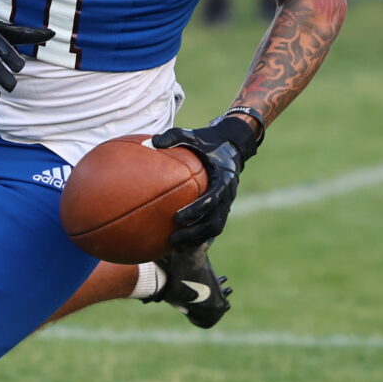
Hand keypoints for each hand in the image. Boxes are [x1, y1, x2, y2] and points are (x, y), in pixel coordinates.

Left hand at [151, 109, 261, 249]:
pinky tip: (179, 241)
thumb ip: (174, 138)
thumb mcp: (192, 136)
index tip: (178, 217)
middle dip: (194, 232)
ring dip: (196, 239)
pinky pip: (212, 226)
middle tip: (173, 238)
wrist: (231, 146)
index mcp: (222, 179)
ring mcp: (226, 203)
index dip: (196, 210)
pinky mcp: (222, 208)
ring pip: (214, 228)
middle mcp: (227, 194)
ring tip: (175, 245)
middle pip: (214, 221)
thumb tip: (151, 143)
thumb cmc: (208, 142)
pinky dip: (198, 236)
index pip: (212, 199)